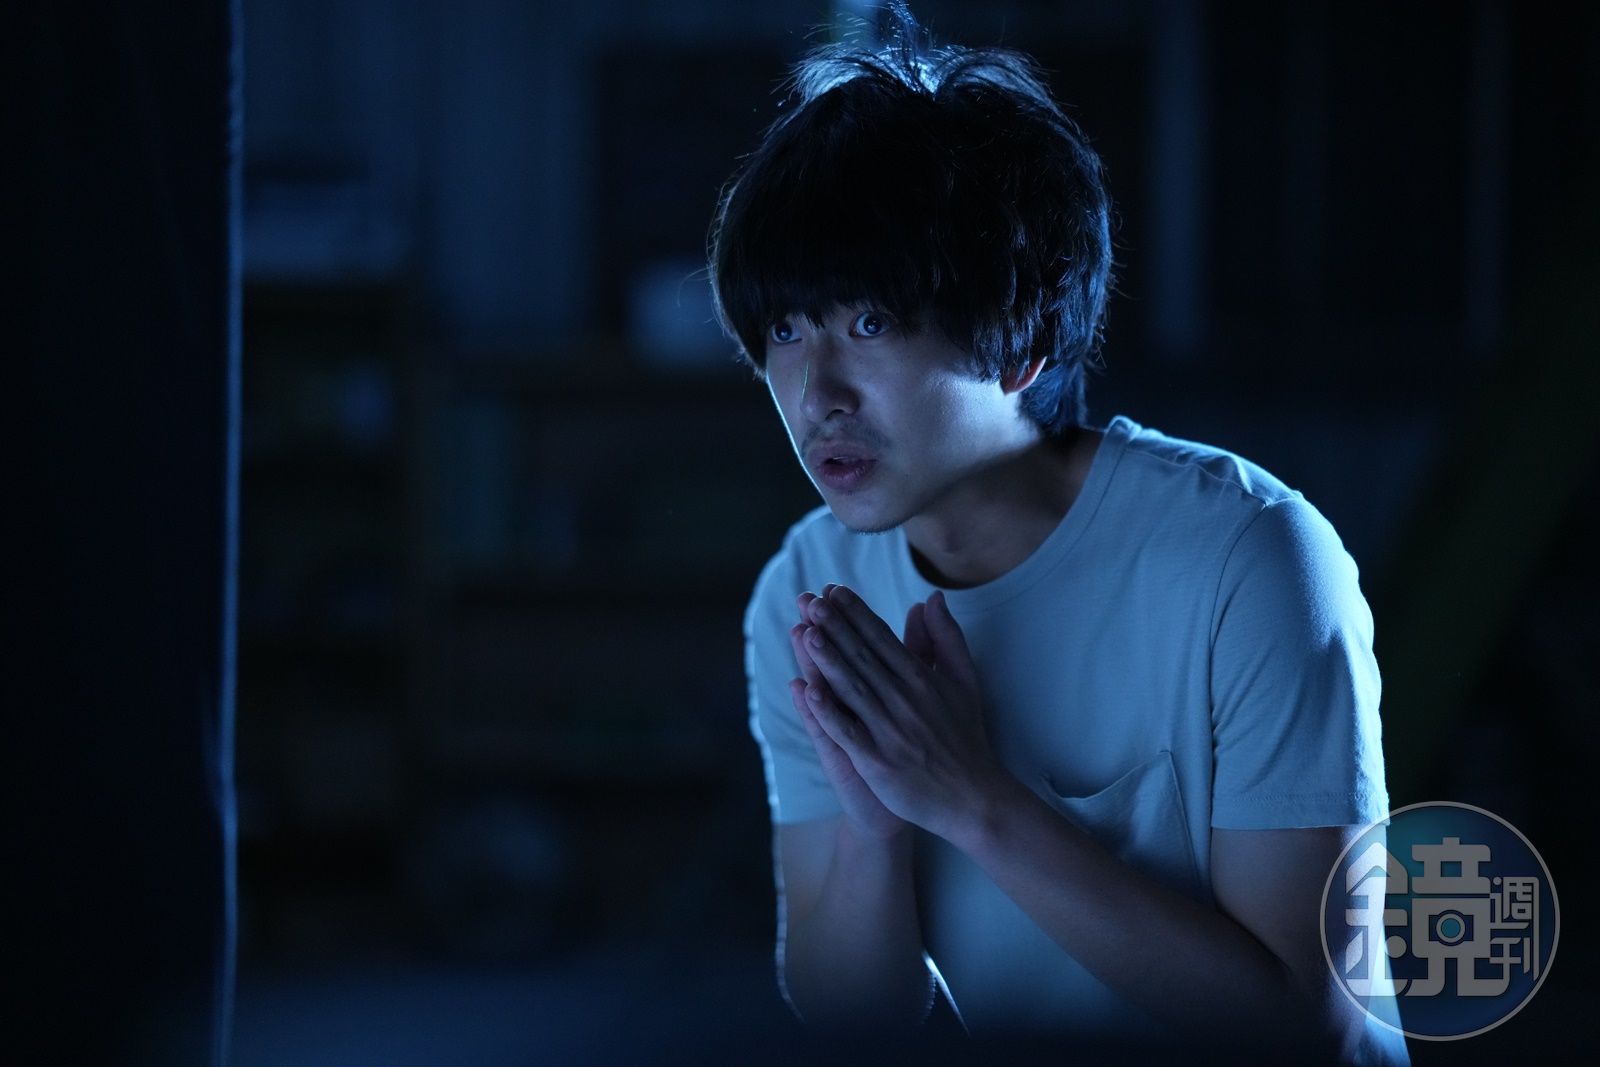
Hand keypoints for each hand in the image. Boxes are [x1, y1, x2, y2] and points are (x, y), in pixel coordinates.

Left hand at [797, 584, 1007, 840]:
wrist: (973, 796)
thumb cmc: (965, 737)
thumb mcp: (963, 680)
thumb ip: (946, 637)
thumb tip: (932, 598)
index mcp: (922, 678)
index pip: (882, 639)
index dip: (857, 614)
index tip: (834, 591)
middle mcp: (905, 700)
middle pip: (864, 657)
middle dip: (836, 627)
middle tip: (812, 600)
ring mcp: (890, 730)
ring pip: (853, 688)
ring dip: (828, 659)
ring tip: (807, 631)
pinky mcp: (878, 760)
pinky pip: (848, 731)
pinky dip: (828, 711)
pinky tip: (808, 691)